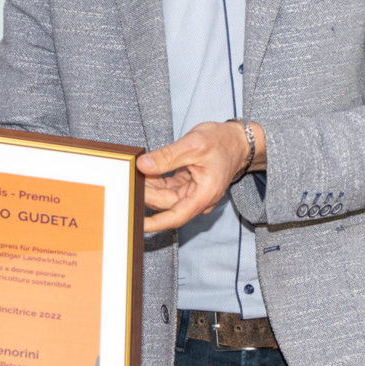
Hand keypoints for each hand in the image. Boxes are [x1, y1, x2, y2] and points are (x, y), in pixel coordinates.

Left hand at [139, 120, 265, 234]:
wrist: (236, 141)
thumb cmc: (222, 142)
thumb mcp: (193, 144)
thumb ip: (167, 156)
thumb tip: (143, 165)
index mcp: (204, 194)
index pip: (176, 216)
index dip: (155, 223)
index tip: (137, 225)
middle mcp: (198, 199)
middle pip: (166, 204)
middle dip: (146, 194)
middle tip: (128, 180)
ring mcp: (192, 194)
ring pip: (164, 196)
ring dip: (149, 186)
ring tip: (135, 173)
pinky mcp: (186, 186)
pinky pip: (166, 188)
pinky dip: (155, 180)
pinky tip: (144, 171)